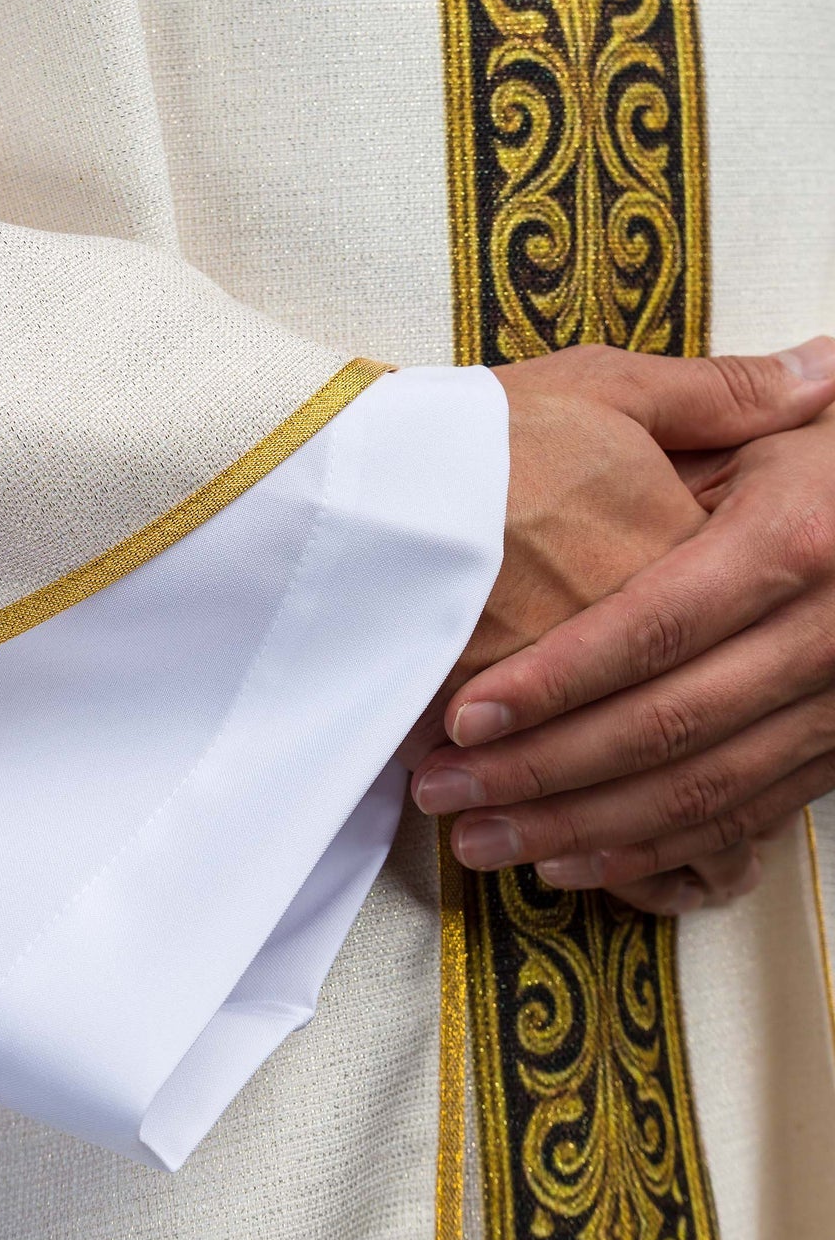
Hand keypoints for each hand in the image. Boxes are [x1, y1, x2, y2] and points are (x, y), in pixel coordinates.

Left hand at [413, 337, 834, 912]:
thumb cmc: (822, 460)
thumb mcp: (765, 423)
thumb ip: (707, 403)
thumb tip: (647, 380)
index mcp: (791, 542)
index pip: (654, 628)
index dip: (557, 680)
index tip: (466, 716)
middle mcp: (826, 635)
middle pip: (667, 726)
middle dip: (543, 772)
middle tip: (443, 790)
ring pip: (700, 793)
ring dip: (581, 829)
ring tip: (482, 838)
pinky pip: (741, 822)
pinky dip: (650, 851)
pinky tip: (569, 859)